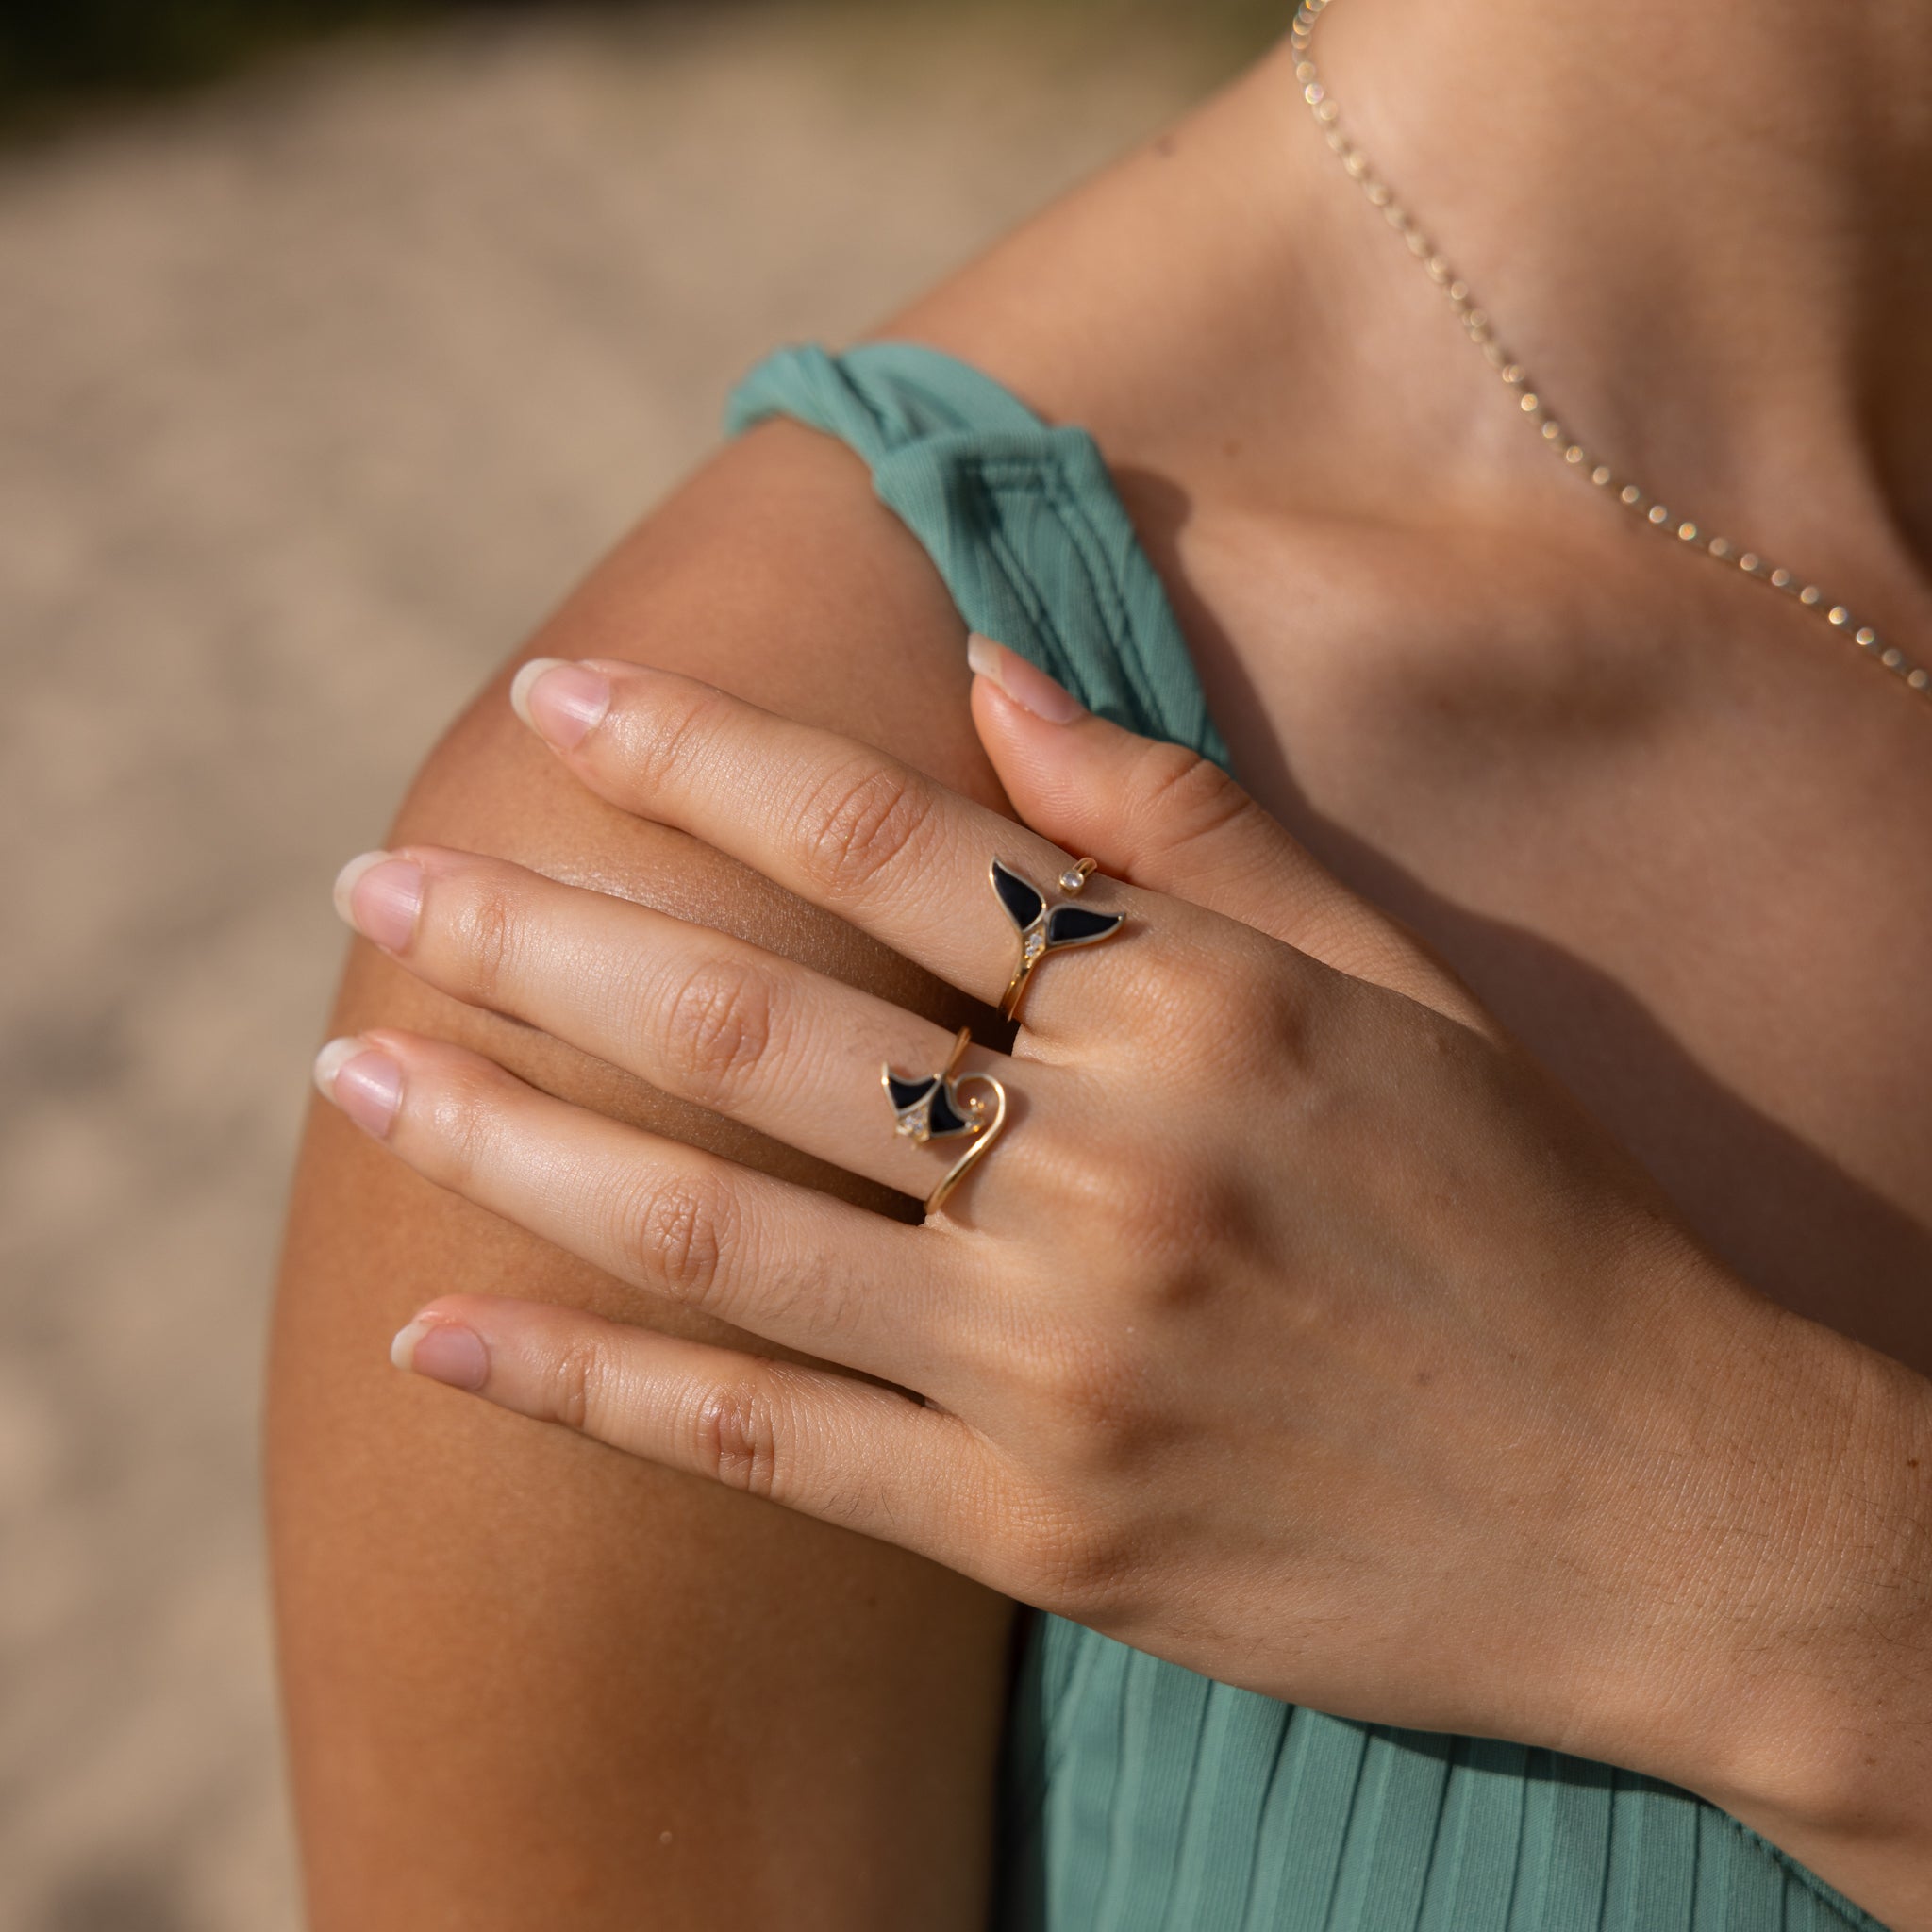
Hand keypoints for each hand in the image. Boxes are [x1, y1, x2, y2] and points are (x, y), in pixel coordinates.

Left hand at [312, 638, 1890, 1810]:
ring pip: (719, 1231)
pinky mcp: (1037, 1531)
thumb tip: (984, 671)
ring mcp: (1058, 1371)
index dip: (697, 761)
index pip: (883, 841)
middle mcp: (1109, 1177)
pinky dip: (591, 1386)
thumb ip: (1178, 827)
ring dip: (509, 1142)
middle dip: (538, 943)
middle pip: (755, 1028)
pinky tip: (442, 1334)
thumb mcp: (1389, 980)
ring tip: (352, 1075)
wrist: (1665, 1506)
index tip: (550, 706)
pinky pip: (767, 1447)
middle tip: (374, 884)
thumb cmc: (1529, 1211)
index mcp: (1196, 1009)